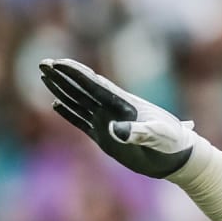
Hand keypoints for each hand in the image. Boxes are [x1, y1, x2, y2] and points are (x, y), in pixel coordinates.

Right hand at [38, 58, 195, 178]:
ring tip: (44, 76)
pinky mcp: (106, 137)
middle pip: (82, 90)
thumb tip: (116, 131)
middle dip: (63, 77)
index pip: (95, 85)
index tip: (59, 62)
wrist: (177, 158)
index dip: (77, 74)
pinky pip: (82, 122)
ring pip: (79, 102)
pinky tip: (56, 104)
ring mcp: (108, 122)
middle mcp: (113, 110)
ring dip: (62, 90)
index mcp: (124, 104)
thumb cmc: (172, 142)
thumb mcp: (158, 136)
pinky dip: (69, 114)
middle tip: (44, 64)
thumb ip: (138, 133)